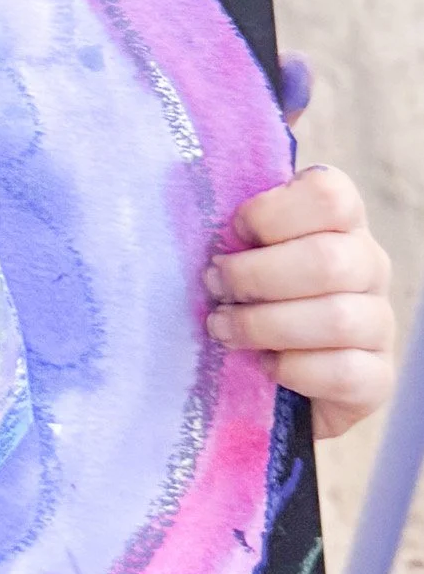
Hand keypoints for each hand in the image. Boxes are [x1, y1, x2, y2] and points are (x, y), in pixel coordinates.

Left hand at [205, 164, 394, 439]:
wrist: (273, 366)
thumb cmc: (248, 290)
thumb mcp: (242, 246)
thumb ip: (236, 224)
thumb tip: (196, 205)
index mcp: (339, 221)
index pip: (329, 196)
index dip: (272, 213)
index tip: (234, 231)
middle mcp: (368, 265)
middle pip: (328, 260)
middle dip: (255, 277)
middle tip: (214, 287)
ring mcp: (378, 321)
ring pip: (336, 318)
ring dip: (263, 325)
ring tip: (222, 328)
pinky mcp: (376, 376)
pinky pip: (343, 372)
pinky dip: (292, 369)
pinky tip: (263, 364)